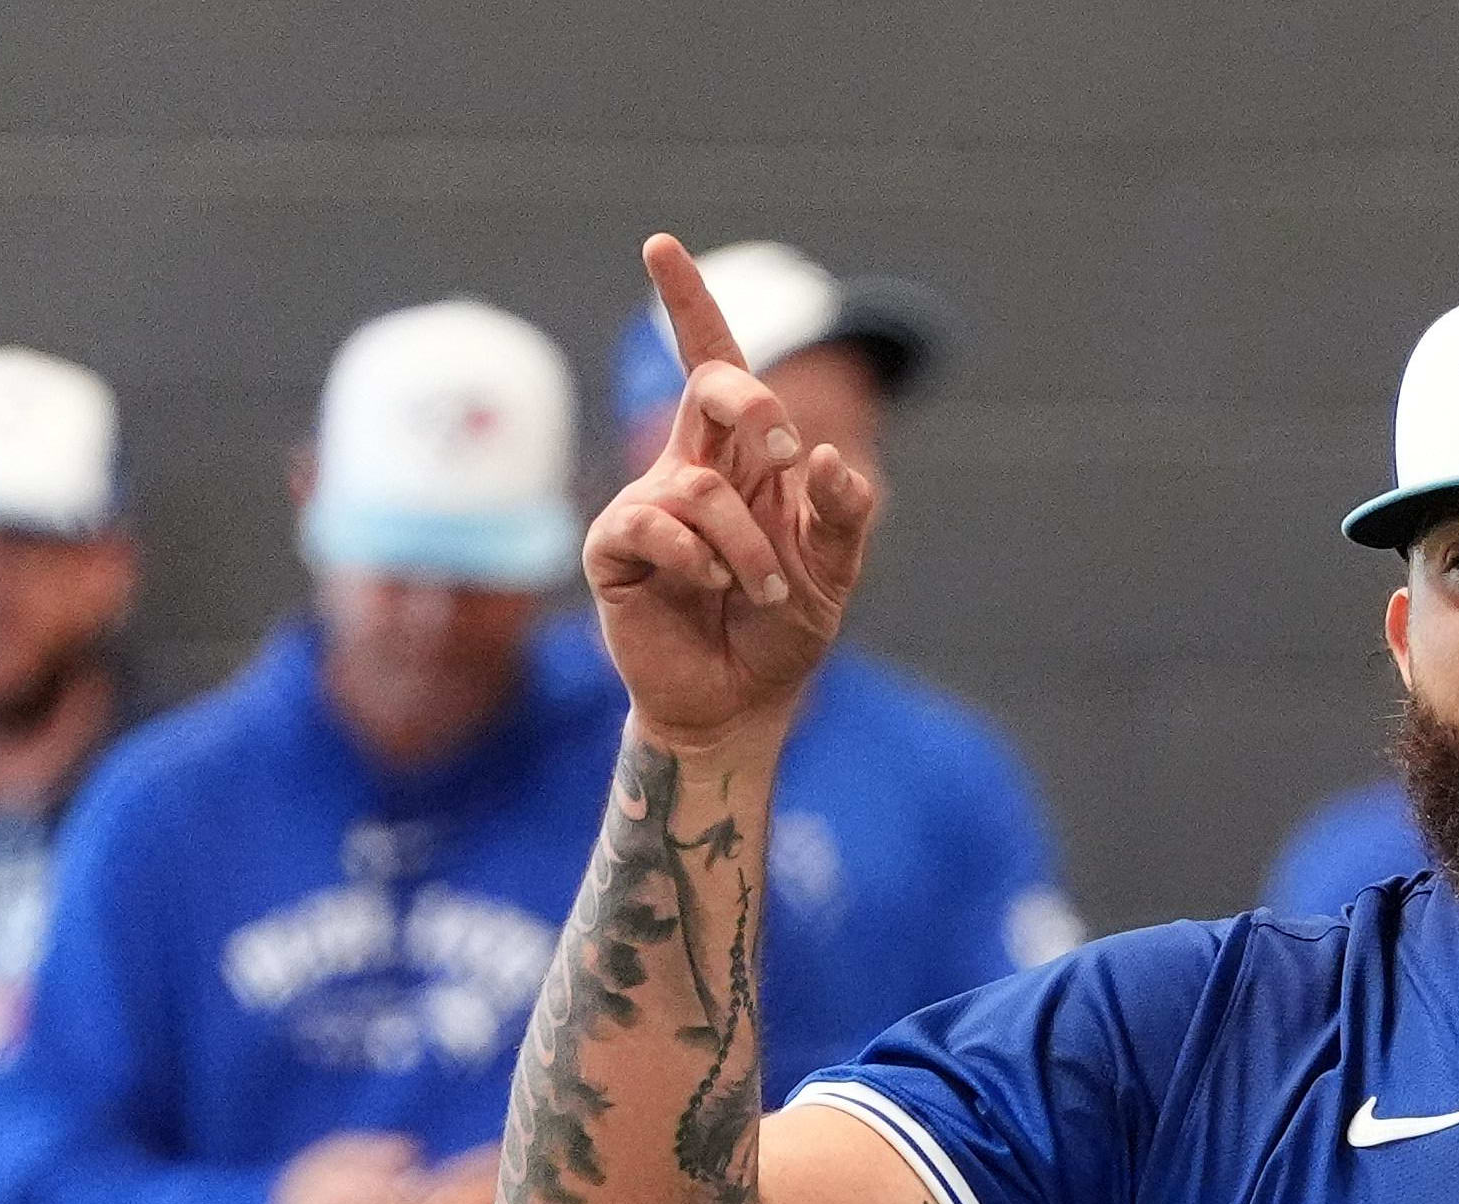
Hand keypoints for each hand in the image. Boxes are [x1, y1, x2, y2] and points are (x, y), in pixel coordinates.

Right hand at [586, 235, 879, 747]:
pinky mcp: (616, 549)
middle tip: (783, 452)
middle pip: (710, 386)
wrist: (739, 703)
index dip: (686, 302)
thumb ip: (842, 514)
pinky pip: (652, 523)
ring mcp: (649, 505)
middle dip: (750, 406)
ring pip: (699, 484)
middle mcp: (691, 467)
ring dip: (745, 542)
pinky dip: (695, 556)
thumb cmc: (782, 629)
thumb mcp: (833, 571)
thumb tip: (827, 456)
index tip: (660, 245)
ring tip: (758, 588)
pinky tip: (707, 586)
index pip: (713, 362)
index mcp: (742, 457)